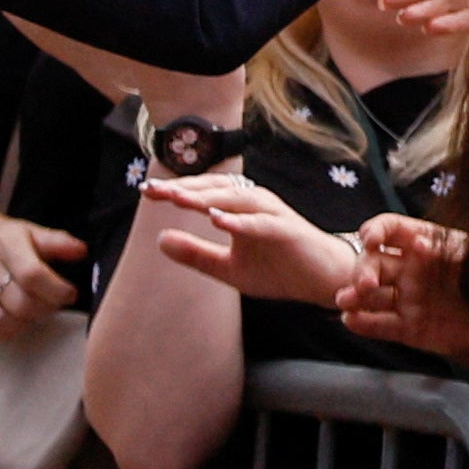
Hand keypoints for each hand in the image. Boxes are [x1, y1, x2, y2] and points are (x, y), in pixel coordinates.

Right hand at [0, 204, 85, 337]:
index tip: (69, 294)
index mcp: (5, 242)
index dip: (57, 290)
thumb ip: (57, 241)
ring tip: (33, 314)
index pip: (33, 274)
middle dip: (44, 308)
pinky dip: (0, 332)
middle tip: (54, 304)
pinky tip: (12, 322)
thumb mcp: (29, 230)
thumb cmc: (0, 236)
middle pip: (19, 302)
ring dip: (23, 323)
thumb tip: (82, 251)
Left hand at [148, 174, 362, 305]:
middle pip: (216, 189)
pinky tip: (217, 220)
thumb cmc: (278, 269)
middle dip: (184, 188)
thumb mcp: (228, 268)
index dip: (176, 190)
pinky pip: (260, 223)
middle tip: (154, 191)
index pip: (203, 193)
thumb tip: (159, 240)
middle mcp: (255, 203)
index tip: (146, 191)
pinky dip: (239, 221)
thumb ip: (196, 253)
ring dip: (207, 198)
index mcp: (240, 208)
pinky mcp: (287, 230)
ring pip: (236, 200)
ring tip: (178, 200)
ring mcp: (272, 214)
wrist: (322, 280)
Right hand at [334, 213, 468, 362]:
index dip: (377, 231)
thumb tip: (419, 244)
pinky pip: (382, 325)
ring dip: (354, 296)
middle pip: (375, 263)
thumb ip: (452, 249)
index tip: (371, 239)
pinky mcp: (410, 328)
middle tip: (363, 284)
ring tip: (344, 301)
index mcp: (426, 244)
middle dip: (363, 270)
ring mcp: (408, 299)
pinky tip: (350, 320)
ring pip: (372, 296)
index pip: (392, 230)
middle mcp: (411, 269)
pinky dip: (364, 323)